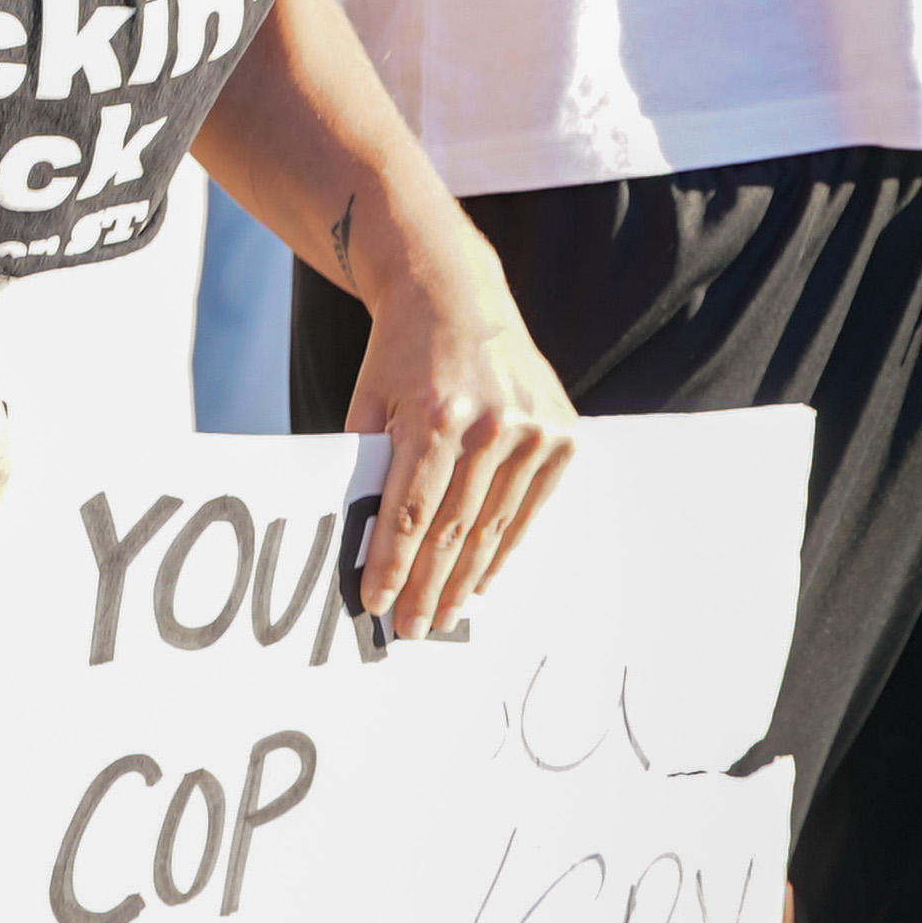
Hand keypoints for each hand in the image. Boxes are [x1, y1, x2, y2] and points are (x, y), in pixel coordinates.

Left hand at [337, 235, 572, 635]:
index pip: (411, 513)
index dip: (394, 566)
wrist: (455, 293)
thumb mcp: (370, 402)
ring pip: (494, 525)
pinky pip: (529, 507)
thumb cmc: (401, 354)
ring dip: (468, 578)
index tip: (378, 605)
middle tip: (412, 628)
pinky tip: (484, 577)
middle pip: (454, 528)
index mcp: (436, 417)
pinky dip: (505, 546)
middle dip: (430, 586)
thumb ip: (367, 467)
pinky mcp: (561, 433)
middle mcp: (491, 424)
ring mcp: (532, 430)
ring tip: (445, 614)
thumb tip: (361, 541)